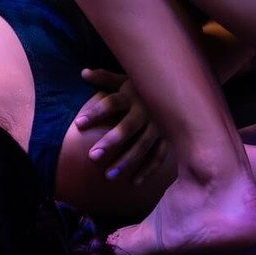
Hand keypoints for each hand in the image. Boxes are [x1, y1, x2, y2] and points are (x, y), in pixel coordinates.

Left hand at [73, 69, 167, 184]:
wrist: (177, 88)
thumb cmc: (142, 87)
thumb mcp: (125, 79)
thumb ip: (105, 78)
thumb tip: (83, 73)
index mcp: (132, 96)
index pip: (111, 103)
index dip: (96, 113)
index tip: (78, 125)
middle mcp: (146, 111)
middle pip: (127, 127)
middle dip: (111, 142)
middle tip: (92, 157)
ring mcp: (158, 126)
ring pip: (143, 145)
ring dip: (127, 161)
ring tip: (109, 175)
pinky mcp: (168, 138)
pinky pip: (159, 156)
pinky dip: (148, 169)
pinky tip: (134, 182)